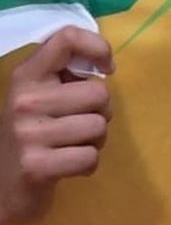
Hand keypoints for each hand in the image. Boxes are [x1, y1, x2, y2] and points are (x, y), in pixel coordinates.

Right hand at [0, 25, 113, 224]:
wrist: (2, 186)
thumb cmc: (33, 132)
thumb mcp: (41, 95)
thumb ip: (67, 75)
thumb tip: (105, 66)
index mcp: (27, 74)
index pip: (68, 38)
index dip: (98, 47)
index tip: (107, 67)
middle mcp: (25, 99)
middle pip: (98, 92)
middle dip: (102, 111)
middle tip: (84, 122)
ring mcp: (28, 133)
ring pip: (98, 126)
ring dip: (96, 139)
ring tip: (76, 144)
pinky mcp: (36, 167)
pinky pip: (89, 157)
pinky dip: (88, 163)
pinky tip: (72, 165)